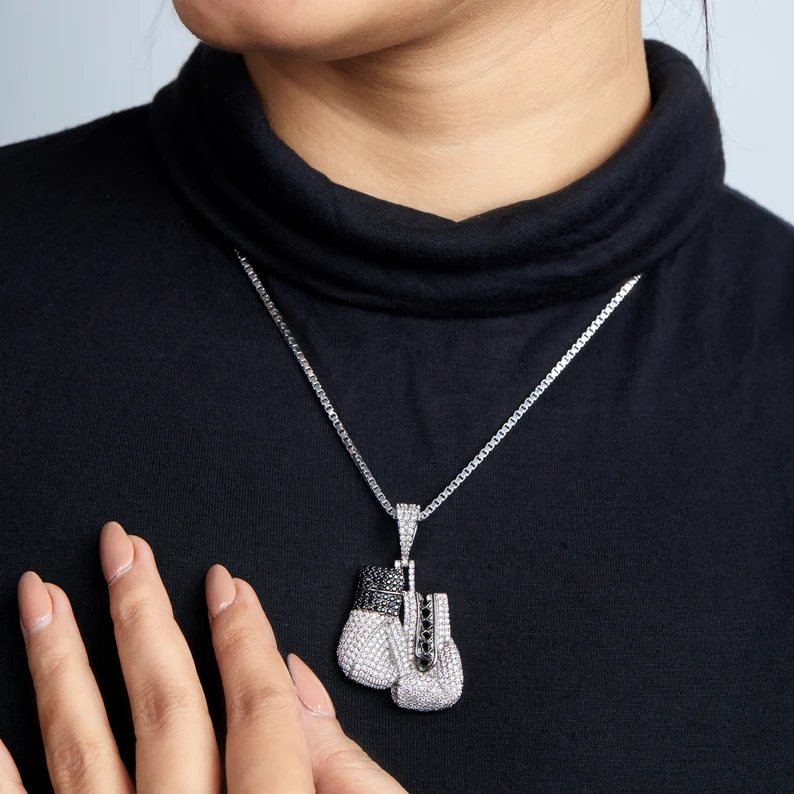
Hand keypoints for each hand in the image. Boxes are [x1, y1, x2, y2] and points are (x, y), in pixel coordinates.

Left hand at [0, 521, 407, 793]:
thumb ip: (345, 772)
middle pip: (163, 705)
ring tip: (41, 596)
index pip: (255, 708)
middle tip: (120, 549)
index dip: (244, 635)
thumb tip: (299, 688)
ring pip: (80, 750)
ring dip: (57, 665)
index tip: (226, 583)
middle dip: (140, 615)